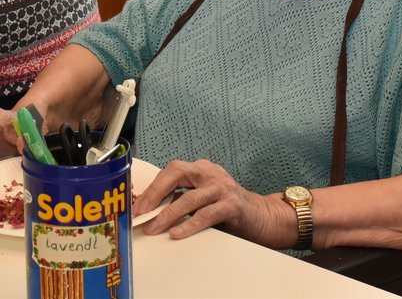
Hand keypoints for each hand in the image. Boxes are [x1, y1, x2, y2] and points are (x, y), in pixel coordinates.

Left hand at [134, 159, 281, 243]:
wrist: (263, 216)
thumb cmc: (227, 208)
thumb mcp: (203, 198)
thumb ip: (182, 198)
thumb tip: (151, 209)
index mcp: (200, 169)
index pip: (171, 170)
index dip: (153, 187)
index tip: (138, 204)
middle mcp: (210, 173)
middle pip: (177, 173)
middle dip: (156, 192)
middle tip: (141, 211)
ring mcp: (222, 187)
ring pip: (189, 198)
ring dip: (168, 214)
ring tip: (154, 228)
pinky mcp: (232, 205)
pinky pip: (205, 214)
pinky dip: (189, 225)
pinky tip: (177, 233)